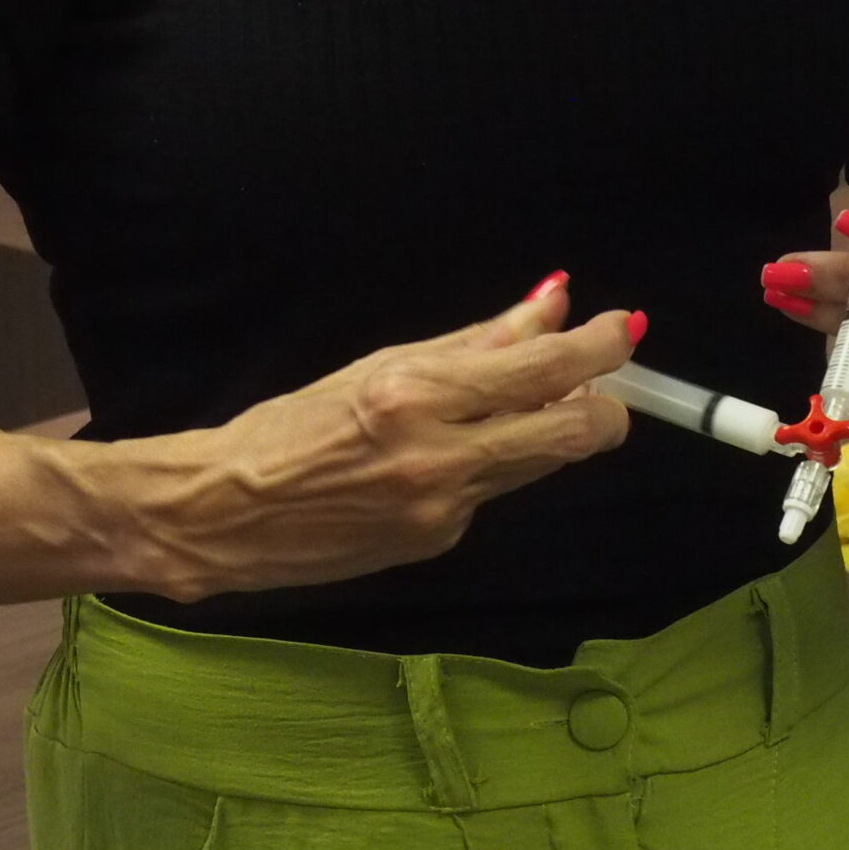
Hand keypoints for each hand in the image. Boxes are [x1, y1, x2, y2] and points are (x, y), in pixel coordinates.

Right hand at [136, 273, 633, 601]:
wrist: (224, 514)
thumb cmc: (284, 428)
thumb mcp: (375, 369)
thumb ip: (470, 344)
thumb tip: (548, 307)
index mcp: (415, 396)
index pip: (544, 371)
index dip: (600, 346)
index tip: (623, 326)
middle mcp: (440, 455)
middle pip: (575, 434)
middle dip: (608, 405)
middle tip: (601, 379)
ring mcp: (446, 508)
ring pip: (539, 463)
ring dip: (549, 430)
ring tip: (519, 404)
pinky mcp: (440, 542)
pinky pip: (489, 491)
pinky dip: (487, 464)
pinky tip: (442, 456)